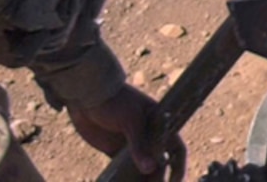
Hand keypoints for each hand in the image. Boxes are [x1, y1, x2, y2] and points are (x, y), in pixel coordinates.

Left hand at [66, 82, 185, 179]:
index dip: (179, 166)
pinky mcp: (115, 152)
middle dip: (158, 178)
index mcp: (159, 125)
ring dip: (142, 181)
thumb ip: (139, 145)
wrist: (87, 94)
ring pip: (142, 169)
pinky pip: (123, 171)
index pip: (176, 148)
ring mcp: (132, 145)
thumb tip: (150, 169)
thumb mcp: (131, 120)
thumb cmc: (115, 100)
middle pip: (159, 163)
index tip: (176, 181)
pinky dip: (125, 180)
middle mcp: (148, 138)